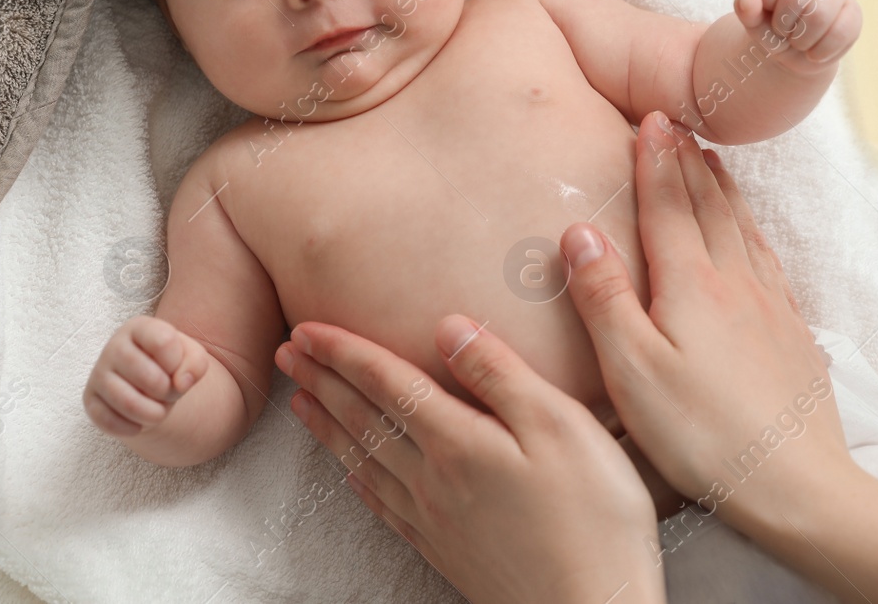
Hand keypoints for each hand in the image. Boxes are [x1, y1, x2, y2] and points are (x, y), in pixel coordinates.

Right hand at [83, 316, 212, 437]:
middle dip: (168, 393)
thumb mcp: (191, 357)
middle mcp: (114, 346)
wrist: (146, 385)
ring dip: (154, 415)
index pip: (164, 342)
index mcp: (139, 327)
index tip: (176, 368)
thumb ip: (196, 363)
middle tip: (168, 394)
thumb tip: (181, 382)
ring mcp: (98, 373)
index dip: (178, 363)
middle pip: (150, 378)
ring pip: (129, 403)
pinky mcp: (89, 399)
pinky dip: (133, 428)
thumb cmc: (169, 365)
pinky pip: (110, 422)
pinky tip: (138, 422)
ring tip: (157, 411)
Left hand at [276, 319, 665, 603]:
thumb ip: (498, 373)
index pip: (384, 382)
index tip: (304, 328)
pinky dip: (358, 480)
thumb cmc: (592, 520)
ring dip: (327, 425)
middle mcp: (433, 479)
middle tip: (286, 352)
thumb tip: (447, 326)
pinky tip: (351, 475)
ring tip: (299, 402)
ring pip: (364, 460)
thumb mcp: (560, 425)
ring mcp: (435, 519)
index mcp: (457, 441)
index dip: (341, 351)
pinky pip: (384, 506)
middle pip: (363, 418)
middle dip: (321, 380)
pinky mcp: (446, 550)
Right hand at [558, 112, 857, 534]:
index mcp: (692, 286)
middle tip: (674, 126)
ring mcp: (771, 308)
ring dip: (723, 188)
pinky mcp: (794, 337)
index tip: (649, 119)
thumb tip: (579, 231)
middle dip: (688, 161)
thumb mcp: (631, 371)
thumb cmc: (702, 436)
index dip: (656, 160)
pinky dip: (753, 231)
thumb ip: (604, 297)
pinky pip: (770, 262)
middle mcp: (736, 284)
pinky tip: (752, 236)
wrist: (797, 486)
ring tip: (710, 161)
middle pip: (709, 206)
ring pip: (744, 229)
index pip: (668, 206)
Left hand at [733, 0, 860, 68]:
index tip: (766, 11)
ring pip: (820, 15)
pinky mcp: (854, 12)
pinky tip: (814, 51)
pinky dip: (821, 51)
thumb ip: (746, 9)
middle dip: (783, 25)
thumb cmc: (771, 28)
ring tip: (798, 41)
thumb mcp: (753, 22)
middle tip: (782, 32)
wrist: (796, 51)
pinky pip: (841, 33)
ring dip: (802, 40)